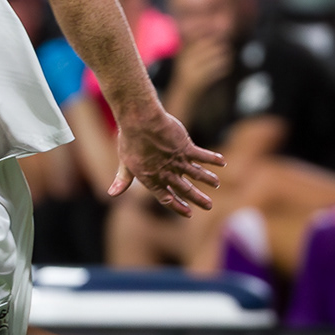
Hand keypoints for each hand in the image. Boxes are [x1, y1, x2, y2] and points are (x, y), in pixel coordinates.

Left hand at [110, 104, 224, 214]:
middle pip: (185, 190)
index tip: (188, 213)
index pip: (167, 198)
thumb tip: (112, 194)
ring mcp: (178, 161)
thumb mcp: (125, 163)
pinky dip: (213, 159)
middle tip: (209, 206)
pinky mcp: (186, 147)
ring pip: (197, 174)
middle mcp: (167, 173)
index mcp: (152, 179)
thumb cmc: (130, 140)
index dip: (178, 207)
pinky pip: (202, 156)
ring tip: (216, 184)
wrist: (140, 121)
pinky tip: (222, 162)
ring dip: (208, 180)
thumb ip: (122, 180)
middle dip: (198, 199)